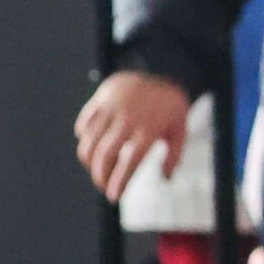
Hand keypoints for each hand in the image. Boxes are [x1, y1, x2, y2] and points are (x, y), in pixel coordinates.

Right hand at [75, 72, 190, 201]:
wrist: (163, 67)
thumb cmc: (171, 105)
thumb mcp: (180, 128)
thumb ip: (174, 154)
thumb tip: (166, 178)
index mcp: (149, 128)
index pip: (130, 162)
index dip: (119, 182)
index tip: (113, 197)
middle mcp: (128, 118)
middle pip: (105, 154)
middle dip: (100, 175)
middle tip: (102, 186)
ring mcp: (112, 107)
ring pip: (90, 140)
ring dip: (88, 160)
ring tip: (95, 169)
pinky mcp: (101, 97)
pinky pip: (84, 122)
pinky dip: (83, 137)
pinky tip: (90, 146)